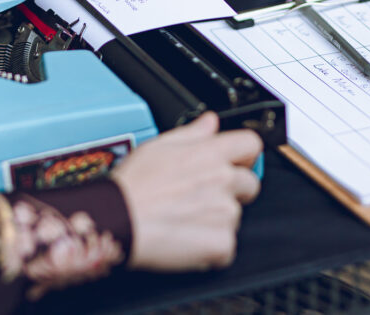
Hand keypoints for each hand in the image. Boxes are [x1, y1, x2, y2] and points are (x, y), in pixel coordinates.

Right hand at [111, 112, 262, 271]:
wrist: (117, 219)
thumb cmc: (133, 186)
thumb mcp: (158, 146)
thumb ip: (193, 133)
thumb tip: (210, 121)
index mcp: (210, 154)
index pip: (251, 144)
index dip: (243, 154)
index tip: (236, 162)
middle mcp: (223, 180)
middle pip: (249, 183)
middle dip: (232, 190)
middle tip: (201, 197)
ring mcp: (225, 213)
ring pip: (235, 216)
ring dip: (218, 220)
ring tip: (185, 218)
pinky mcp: (221, 243)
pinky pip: (227, 246)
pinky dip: (211, 247)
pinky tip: (187, 238)